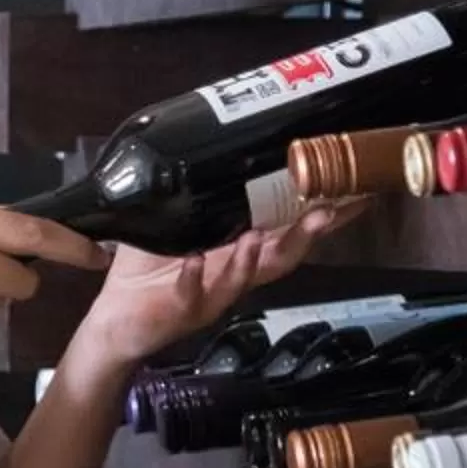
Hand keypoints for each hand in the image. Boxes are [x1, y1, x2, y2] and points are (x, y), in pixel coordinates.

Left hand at [68, 200, 362, 378]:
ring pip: (242, 280)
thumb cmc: (147, 273)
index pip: (286, 234)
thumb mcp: (173, 228)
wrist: (116, 321)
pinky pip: (190, 295)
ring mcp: (210, 296)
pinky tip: (195, 262)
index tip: (350, 197)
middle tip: (325, 214)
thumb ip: (193, 198)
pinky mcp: (179, 311)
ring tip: (256, 237)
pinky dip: (193, 278)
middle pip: (279, 259)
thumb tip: (206, 146)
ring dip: (250, 259)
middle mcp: (233, 276)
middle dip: (303, 238)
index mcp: (237, 254)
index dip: (318, 219)